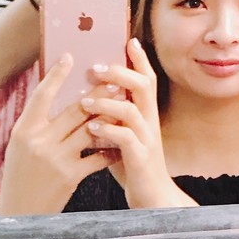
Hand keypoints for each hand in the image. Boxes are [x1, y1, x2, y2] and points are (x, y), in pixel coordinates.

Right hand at [0, 55, 112, 216]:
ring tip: (122, 105)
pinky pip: (98, 156)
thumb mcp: (20, 146)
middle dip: (98, 94)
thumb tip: (59, 97)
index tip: (70, 57)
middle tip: (115, 80)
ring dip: (109, 117)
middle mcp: (39, 141)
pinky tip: (119, 142)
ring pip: (91, 130)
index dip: (56, 75)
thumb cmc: (20, 175)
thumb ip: (37, 124)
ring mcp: (56, 159)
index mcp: (24, 130)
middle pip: (75, 110)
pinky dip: (110, 148)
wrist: (18, 212)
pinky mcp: (71, 176)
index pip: (41, 95)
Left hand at [80, 39, 194, 208]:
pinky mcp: (140, 159)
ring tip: (86, 100)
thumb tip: (89, 99)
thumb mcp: (122, 136)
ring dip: (108, 102)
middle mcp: (150, 123)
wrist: (152, 198)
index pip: (147, 80)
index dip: (140, 60)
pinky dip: (108, 130)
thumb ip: (112, 118)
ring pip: (133, 110)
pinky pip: (127, 138)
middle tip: (96, 67)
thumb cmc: (133, 166)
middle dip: (121, 73)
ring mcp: (147, 140)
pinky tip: (92, 128)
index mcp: (145, 116)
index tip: (129, 40)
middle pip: (144, 87)